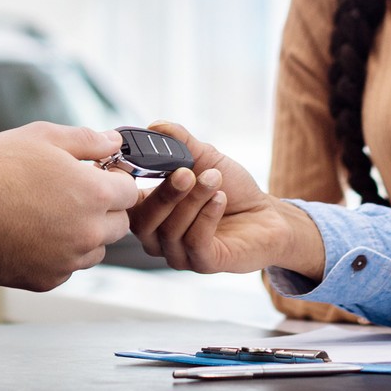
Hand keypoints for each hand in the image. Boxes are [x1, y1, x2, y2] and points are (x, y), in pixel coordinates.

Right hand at [0, 122, 139, 290]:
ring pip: (95, 248)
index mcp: (94, 194)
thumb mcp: (44, 136)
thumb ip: (88, 140)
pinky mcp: (46, 279)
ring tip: (50, 213)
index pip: (130, 189)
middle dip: (104, 207)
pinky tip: (35, 234)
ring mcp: (68, 260)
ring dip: (84, 233)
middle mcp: (88, 232)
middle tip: (73, 193)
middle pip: (119, 223)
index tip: (98, 175)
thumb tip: (114, 142)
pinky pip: (68, 267)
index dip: (115, 179)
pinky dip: (60, 254)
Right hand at [125, 121, 325, 277]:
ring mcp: (179, 254)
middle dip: (166, 194)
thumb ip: (179, 142)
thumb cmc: (231, 188)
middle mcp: (157, 238)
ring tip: (214, 178)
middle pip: (143, 222)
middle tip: (186, 172)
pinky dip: (207, 216)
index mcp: (149, 212)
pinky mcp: (203, 264)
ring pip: (171, 230)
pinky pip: (195, 242)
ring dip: (194, 200)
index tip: (140, 162)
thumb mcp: (204, 158)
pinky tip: (221, 199)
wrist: (266, 214)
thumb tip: (156, 126)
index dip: (124, 189)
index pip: (123, 206)